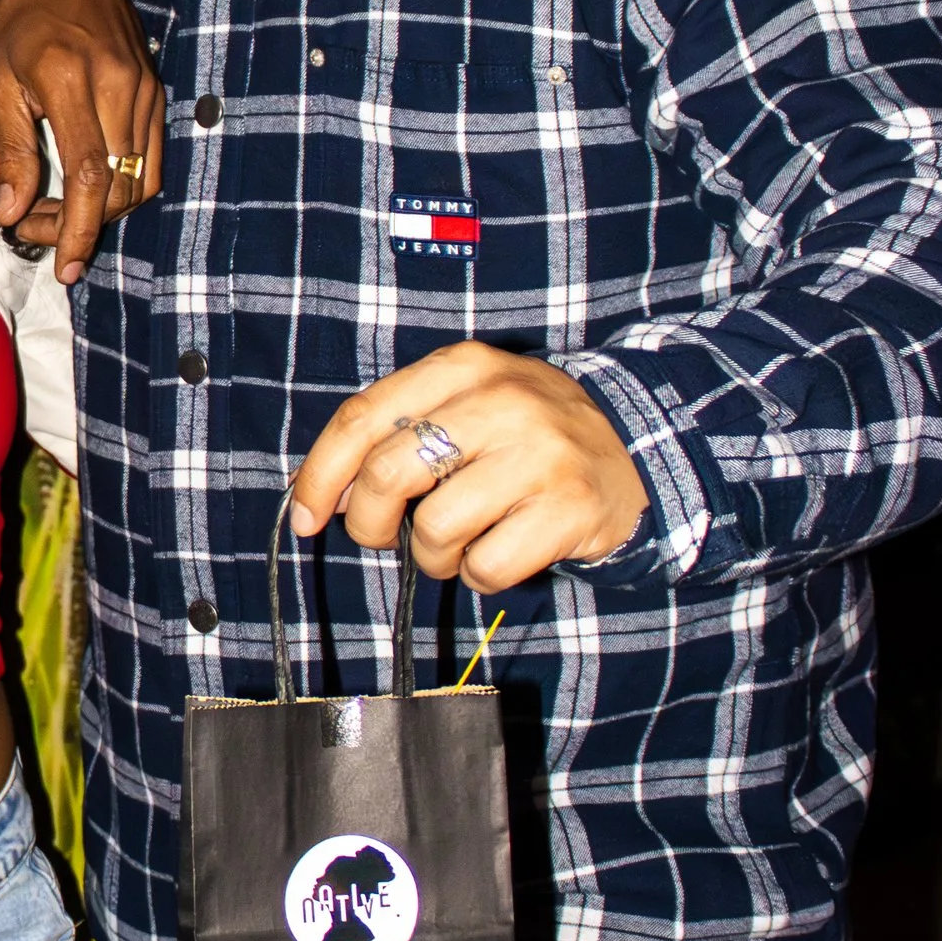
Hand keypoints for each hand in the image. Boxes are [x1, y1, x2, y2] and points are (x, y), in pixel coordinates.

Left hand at [0, 0, 161, 285]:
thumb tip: (11, 212)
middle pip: (119, 188)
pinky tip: (88, 187)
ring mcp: (146, 89)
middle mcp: (120, 87)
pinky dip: (124, 187)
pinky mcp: (156, 91)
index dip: (80, 230)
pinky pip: (151, 158)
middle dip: (80, 226)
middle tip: (32, 226)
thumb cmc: (20, 21)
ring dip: (102, 211)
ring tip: (56, 210)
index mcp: (72, 81)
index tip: (64, 267)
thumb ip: (10, 149)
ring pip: (140, 180)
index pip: (90, 176)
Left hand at [289, 342, 648, 591]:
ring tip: (458, 543)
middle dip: (371, 523)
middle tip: (386, 535)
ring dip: (433, 555)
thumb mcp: (466, 404)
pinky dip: (480, 573)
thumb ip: (396, 433)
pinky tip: (501, 550)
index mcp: (463, 367)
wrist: (636, 448)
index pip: (363, 417)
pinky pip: (486, 565)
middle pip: (389, 475)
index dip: (322, 474)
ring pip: (435, 528)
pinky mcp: (568, 509)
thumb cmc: (526, 436)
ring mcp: (539, 454)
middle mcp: (501, 402)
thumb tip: (317, 495)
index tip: (305, 517)